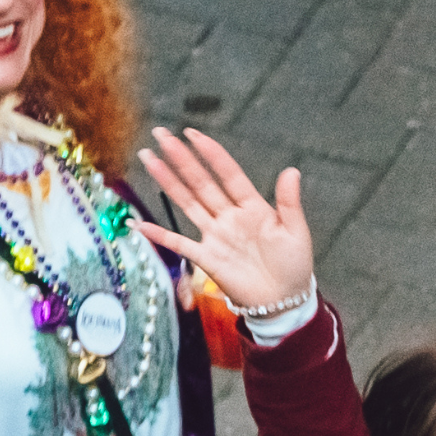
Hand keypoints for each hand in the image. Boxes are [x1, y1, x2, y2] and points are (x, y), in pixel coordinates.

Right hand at [137, 125, 313, 314]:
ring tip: (150, 160)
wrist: (283, 301)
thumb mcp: (295, 231)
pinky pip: (179, 244)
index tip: (193, 134)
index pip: (227, 173)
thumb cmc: (293, 265)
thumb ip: (289, 202)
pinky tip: (140, 224)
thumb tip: (292, 171)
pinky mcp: (206, 259)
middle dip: (181, 159)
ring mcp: (215, 236)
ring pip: (187, 203)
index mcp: (252, 206)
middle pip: (200, 182)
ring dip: (168, 182)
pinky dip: (160, 235)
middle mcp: (229, 216)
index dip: (211, 154)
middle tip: (161, 136)